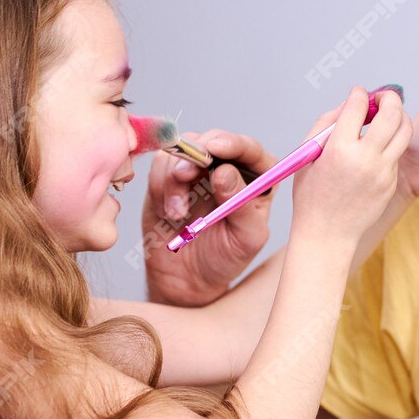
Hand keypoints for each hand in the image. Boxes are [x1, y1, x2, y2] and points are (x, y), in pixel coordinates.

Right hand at [141, 131, 276, 307]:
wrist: (187, 279)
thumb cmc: (225, 260)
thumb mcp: (244, 240)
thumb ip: (240, 207)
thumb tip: (224, 172)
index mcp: (258, 181)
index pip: (251, 151)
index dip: (234, 144)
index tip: (216, 148)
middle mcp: (229, 168)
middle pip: (214, 140)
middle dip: (197, 154)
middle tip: (184, 176)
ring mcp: (199, 170)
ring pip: (183, 149)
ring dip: (174, 179)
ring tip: (177, 213)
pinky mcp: (170, 175)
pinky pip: (161, 164)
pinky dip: (160, 186)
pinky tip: (167, 212)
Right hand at [289, 86, 410, 245]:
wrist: (326, 235)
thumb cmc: (311, 194)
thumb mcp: (308, 154)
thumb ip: (327, 123)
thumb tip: (352, 102)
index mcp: (339, 149)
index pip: (359, 105)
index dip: (360, 94)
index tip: (359, 95)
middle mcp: (365, 159)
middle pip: (392, 112)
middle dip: (389, 97)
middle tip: (382, 97)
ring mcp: (383, 173)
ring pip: (405, 130)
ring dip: (399, 116)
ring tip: (387, 117)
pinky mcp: (391, 183)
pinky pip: (397, 154)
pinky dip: (390, 144)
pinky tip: (376, 150)